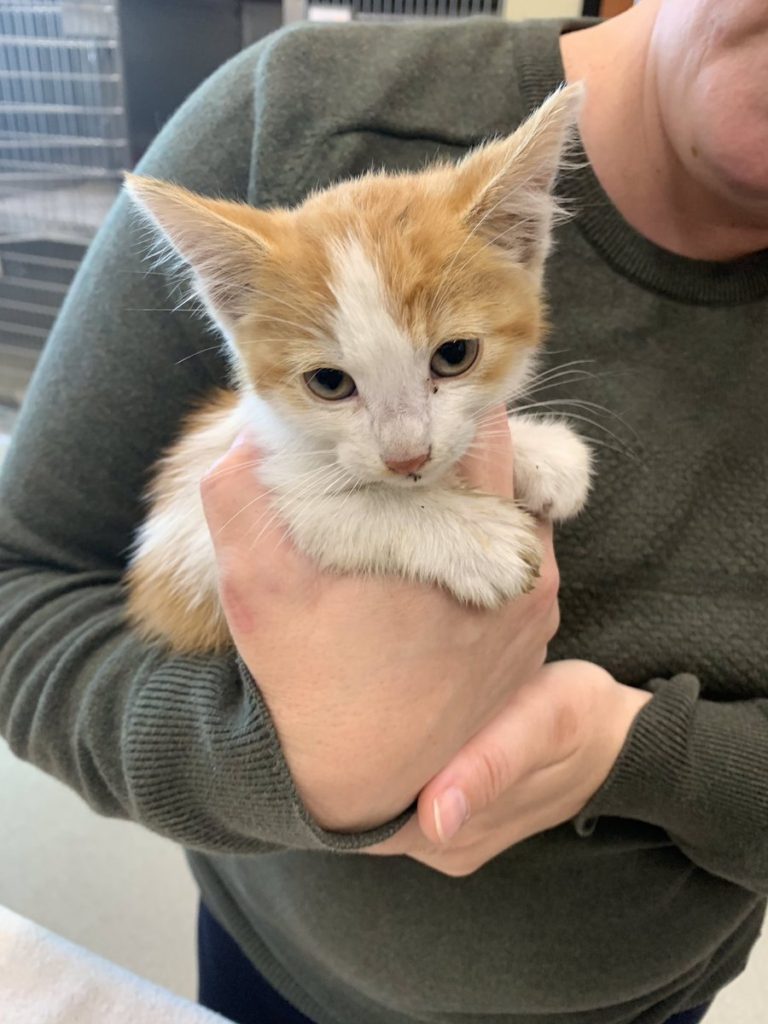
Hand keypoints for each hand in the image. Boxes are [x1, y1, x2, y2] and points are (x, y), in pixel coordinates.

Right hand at [199, 407, 559, 832]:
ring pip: (520, 512)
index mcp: (469, 543)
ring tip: (418, 503)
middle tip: (404, 454)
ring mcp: (535, 609)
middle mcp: (523, 572)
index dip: (441, 406)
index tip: (402, 411)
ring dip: (476, 496)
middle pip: (510, 467)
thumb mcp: (257, 589)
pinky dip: (487, 545)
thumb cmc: (306, 682)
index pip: (486, 428)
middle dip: (459, 448)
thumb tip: (249, 436)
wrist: (353, 782)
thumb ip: (243, 501)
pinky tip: (436, 557)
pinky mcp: (532, 640)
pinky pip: (522, 562)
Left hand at [366, 660, 651, 873]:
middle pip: (363, 810)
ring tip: (365, 696)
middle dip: (350, 759)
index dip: (338, 774)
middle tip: (342, 693)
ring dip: (373, 755)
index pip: (359, 820)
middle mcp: (440, 843)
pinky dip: (399, 755)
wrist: (615, 735)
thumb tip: (435, 817)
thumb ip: (488, 767)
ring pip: (383, 799)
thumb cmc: (573, 717)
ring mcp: (446, 830)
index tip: (329, 717)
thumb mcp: (538, 726)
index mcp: (451, 835)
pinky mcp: (455, 808)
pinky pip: (406, 789)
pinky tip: (400, 715)